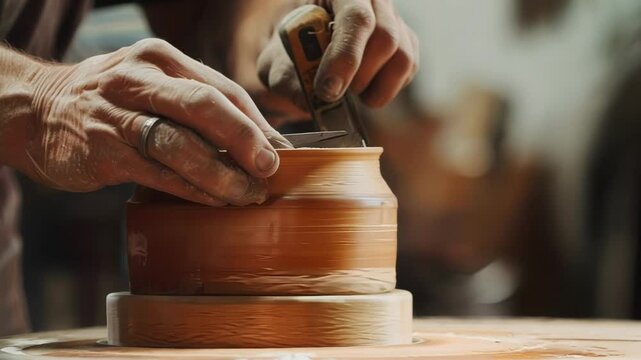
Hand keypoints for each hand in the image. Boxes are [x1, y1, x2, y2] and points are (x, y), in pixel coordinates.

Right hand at [15, 39, 290, 205]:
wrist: (35, 109)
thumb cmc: (111, 102)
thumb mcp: (152, 85)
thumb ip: (197, 106)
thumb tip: (257, 140)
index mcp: (162, 60)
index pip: (223, 89)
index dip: (257, 124)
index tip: (282, 152)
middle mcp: (140, 79)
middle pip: (205, 107)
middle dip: (245, 140)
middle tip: (270, 170)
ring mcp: (118, 114)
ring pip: (181, 144)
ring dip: (222, 174)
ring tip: (248, 195)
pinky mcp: (103, 149)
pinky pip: (157, 173)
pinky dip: (192, 189)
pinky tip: (214, 201)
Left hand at [257, 0, 418, 111]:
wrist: (303, 52)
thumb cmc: (291, 53)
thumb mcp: (277, 65)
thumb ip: (287, 82)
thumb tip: (310, 103)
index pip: (355, 17)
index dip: (345, 57)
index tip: (328, 90)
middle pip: (386, 37)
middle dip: (359, 76)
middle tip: (335, 93)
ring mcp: (393, 18)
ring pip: (403, 57)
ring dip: (375, 86)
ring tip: (350, 92)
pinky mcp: (406, 40)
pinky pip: (408, 69)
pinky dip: (385, 89)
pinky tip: (363, 89)